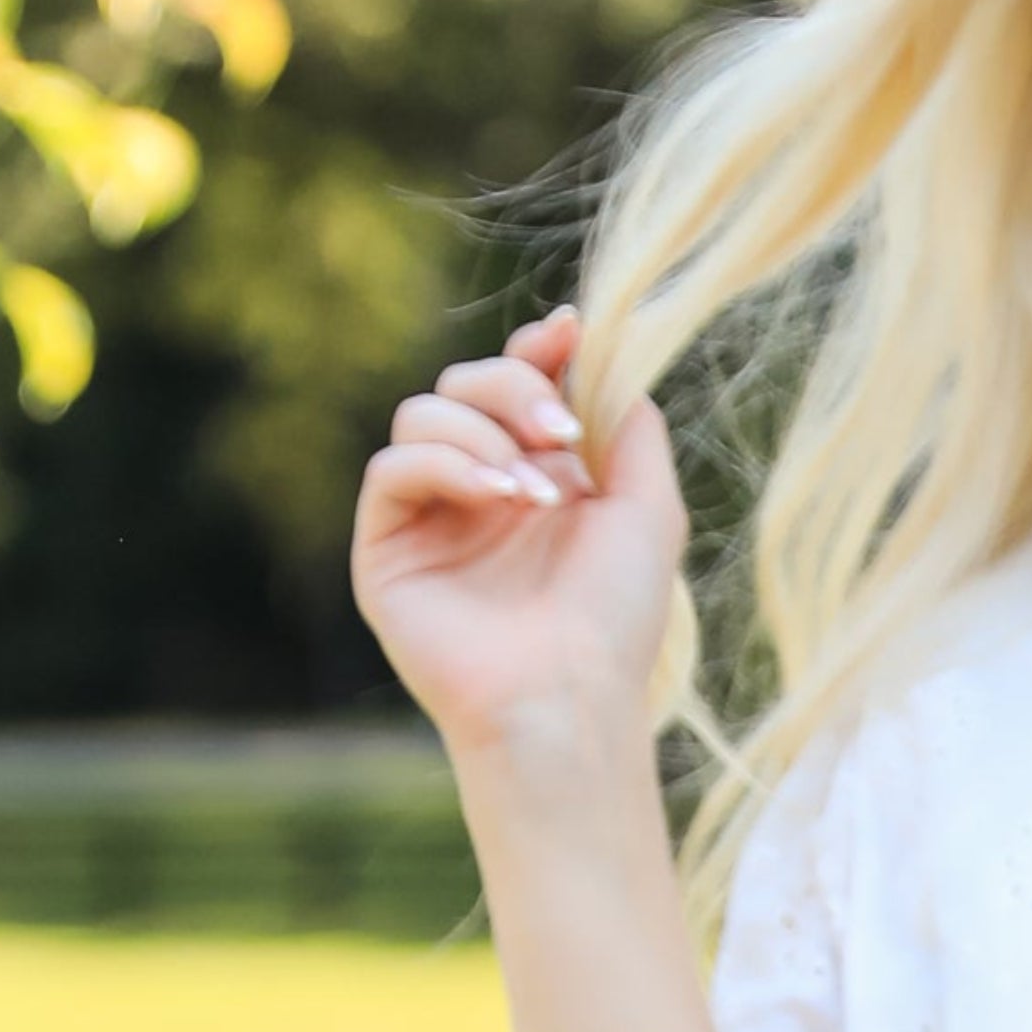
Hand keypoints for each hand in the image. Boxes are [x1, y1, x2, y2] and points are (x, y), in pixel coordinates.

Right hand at [350, 303, 689, 776]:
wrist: (570, 698)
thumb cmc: (615, 619)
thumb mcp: (647, 508)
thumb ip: (629, 425)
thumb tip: (601, 351)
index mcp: (537, 478)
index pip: (517, 385)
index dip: (536, 351)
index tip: (567, 333)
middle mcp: (478, 492)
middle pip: (465, 384)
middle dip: (514, 388)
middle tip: (560, 435)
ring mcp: (428, 520)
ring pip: (422, 414)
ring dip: (484, 434)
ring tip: (533, 494)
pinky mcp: (384, 549)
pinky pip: (390, 468)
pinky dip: (443, 464)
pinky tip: (493, 496)